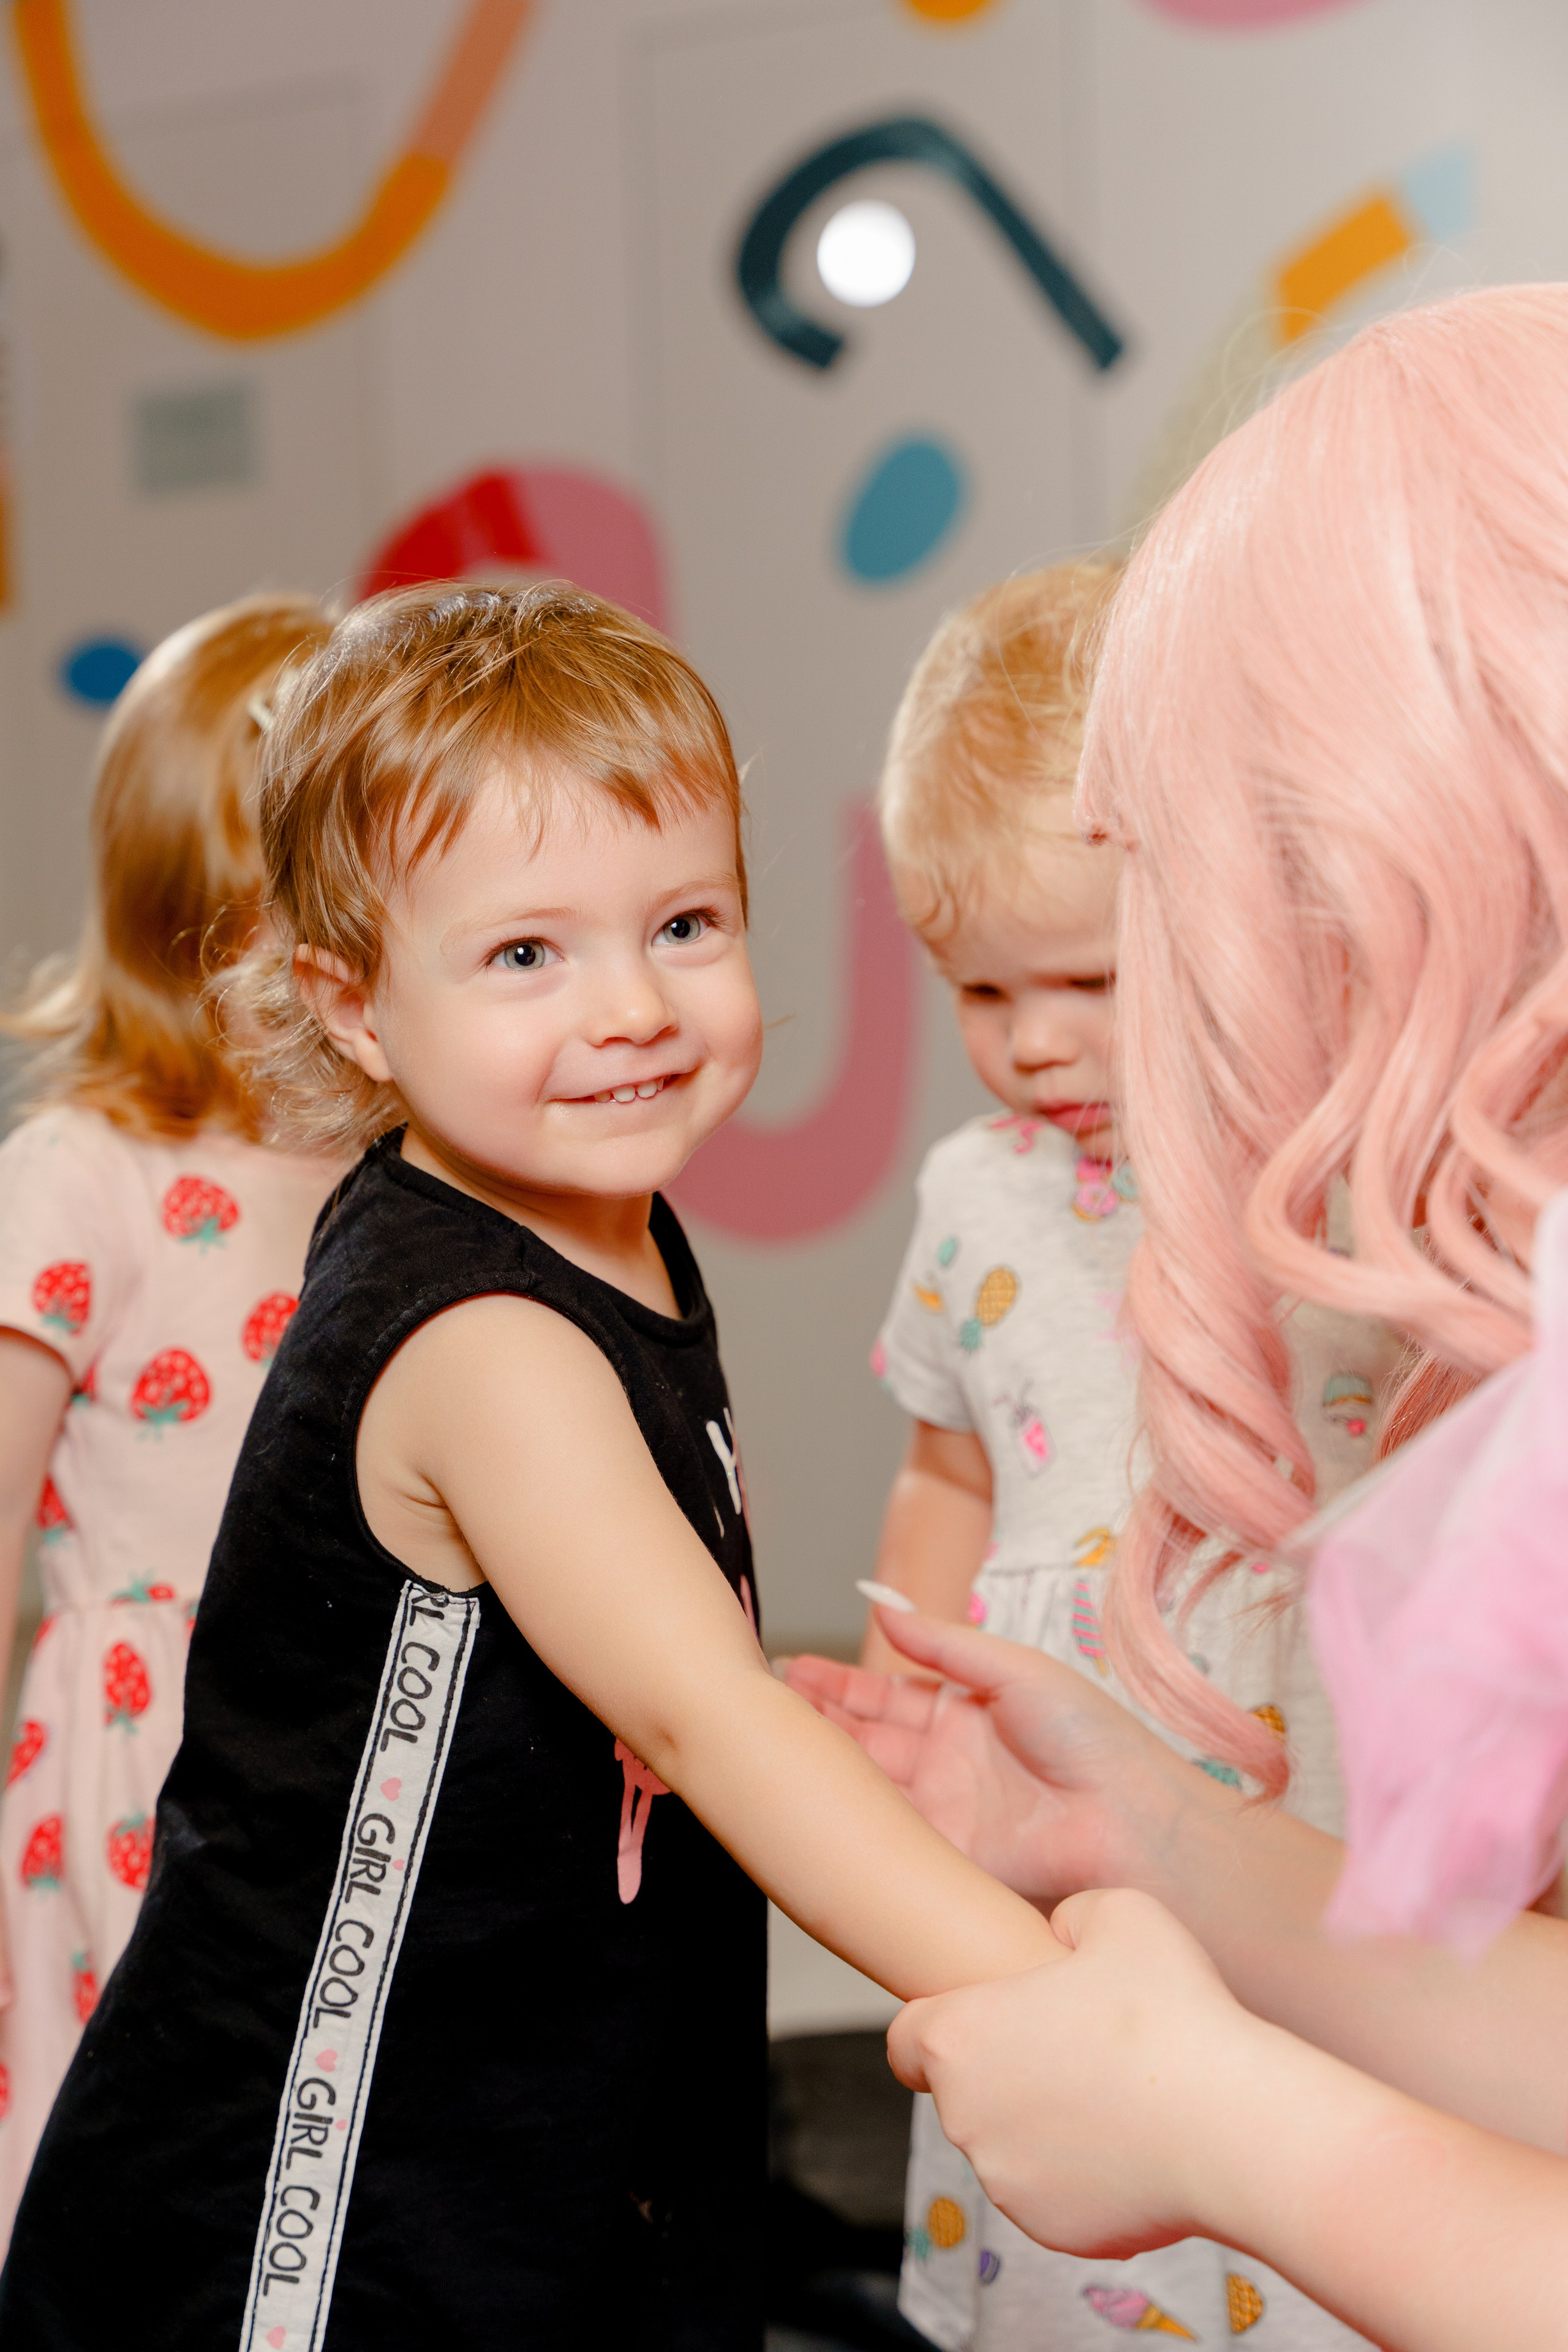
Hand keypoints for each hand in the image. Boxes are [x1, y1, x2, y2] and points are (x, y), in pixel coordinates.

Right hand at [785, 1613, 1202, 1907]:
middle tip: (759, 1699)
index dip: (837, 1682)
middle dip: (814, 1718)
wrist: (1130, 1822)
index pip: (886, 1693)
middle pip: (864, 1736)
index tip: (789, 1667)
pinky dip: (844, 1813)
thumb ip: (943, 1643)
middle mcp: (946, 1762)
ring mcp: (940, 1810)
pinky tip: (804, 1794)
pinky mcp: (939, 1855)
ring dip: (819, 1760)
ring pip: (864, 1781)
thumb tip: (881, 1609)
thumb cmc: (1090, 1737)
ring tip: (766, 1736)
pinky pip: (882, 1832)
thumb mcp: (1012, 1669)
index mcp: (967, 1712)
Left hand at [888, 1887, 1265, 2258]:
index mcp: (961, 2040)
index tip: (983, 2020)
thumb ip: (1072, 1916)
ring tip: (1118, 2095)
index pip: (905, 2040)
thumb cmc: (1172, 2014)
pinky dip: (1084, 2176)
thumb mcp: (1121, 1915)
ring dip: (1045, 2124)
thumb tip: (1064, 1938)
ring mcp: (1007, 2183)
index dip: (936, 2024)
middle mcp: (966, 2120)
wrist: (1235, 2128)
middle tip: (1076, 2048)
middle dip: (1008, 2071)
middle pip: (965, 2092)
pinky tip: (1137, 2145)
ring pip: (1011, 2146)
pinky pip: (1055, 2194)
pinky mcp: (1054, 2231)